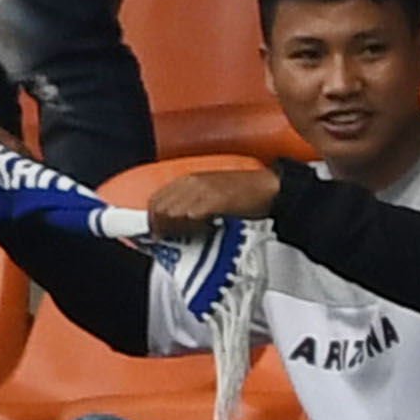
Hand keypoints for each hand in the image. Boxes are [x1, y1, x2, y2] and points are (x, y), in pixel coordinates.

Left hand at [142, 165, 279, 235]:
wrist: (269, 189)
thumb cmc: (242, 194)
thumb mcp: (208, 193)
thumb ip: (187, 202)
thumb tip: (167, 221)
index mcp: (188, 179)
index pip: (154, 200)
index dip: (150, 219)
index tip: (154, 233)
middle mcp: (192, 183)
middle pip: (158, 209)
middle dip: (159, 227)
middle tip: (167, 240)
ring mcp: (202, 191)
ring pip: (171, 214)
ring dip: (175, 229)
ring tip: (188, 236)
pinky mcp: (214, 200)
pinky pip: (191, 218)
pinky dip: (192, 228)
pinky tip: (203, 232)